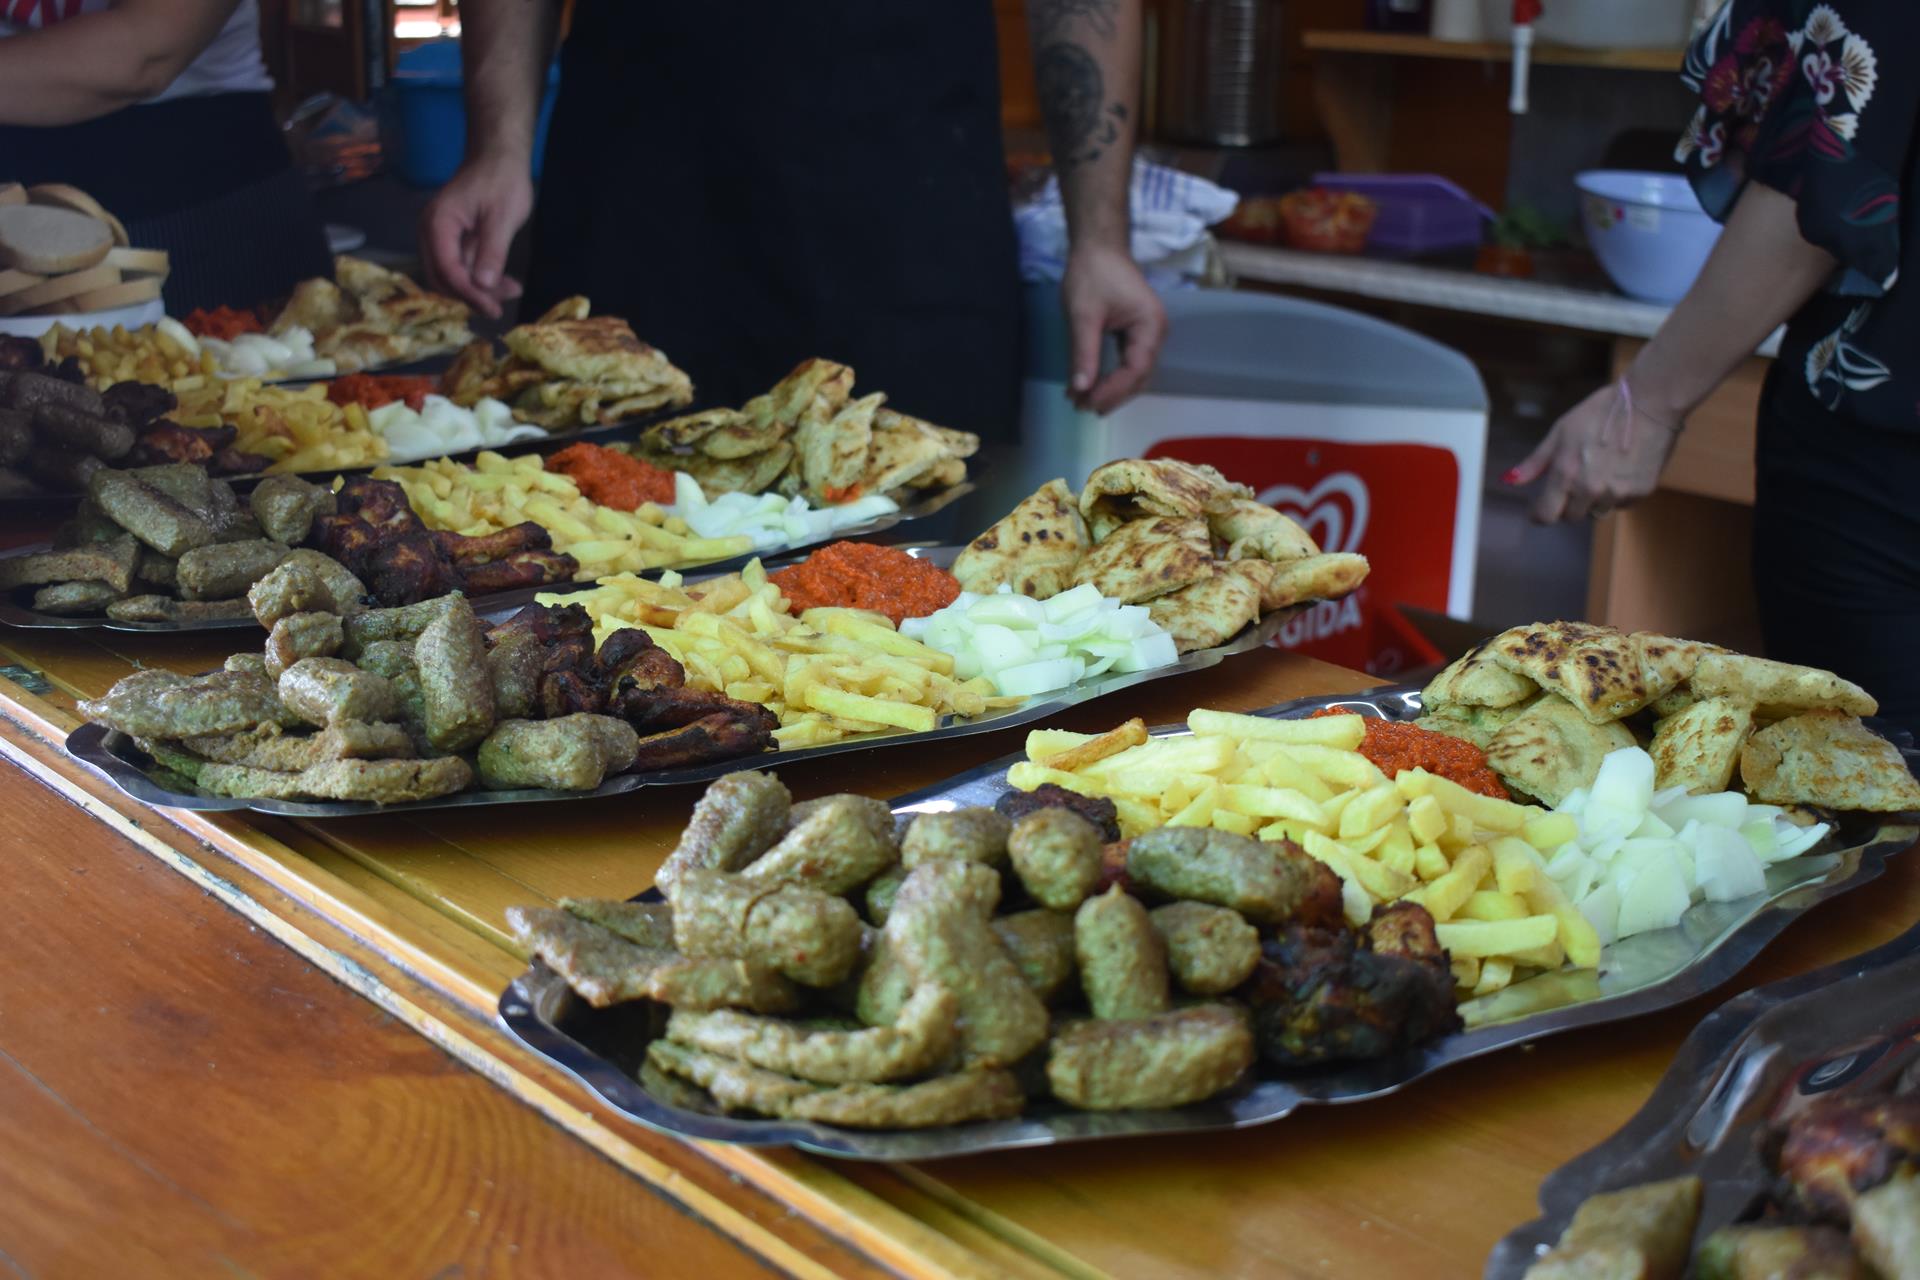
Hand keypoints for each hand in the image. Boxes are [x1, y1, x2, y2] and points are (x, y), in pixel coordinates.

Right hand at [418, 152, 533, 317]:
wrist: (498, 157)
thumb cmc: (501, 179)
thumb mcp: (502, 216)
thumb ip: (492, 250)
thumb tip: (482, 284)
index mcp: (438, 224)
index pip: (447, 270)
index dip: (468, 294)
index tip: (492, 309)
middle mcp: (431, 232)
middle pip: (443, 278)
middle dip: (471, 296)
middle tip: (500, 306)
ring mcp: (440, 237)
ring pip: (453, 276)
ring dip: (479, 289)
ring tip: (512, 291)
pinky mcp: (452, 241)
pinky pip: (461, 267)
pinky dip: (481, 278)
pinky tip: (506, 283)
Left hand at [1061, 243, 1165, 414]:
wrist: (1098, 246)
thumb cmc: (1092, 273)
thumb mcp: (1083, 315)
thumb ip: (1083, 354)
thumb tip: (1080, 388)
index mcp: (1150, 325)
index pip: (1136, 370)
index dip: (1113, 391)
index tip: (1088, 403)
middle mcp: (1155, 332)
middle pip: (1139, 376)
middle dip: (1112, 395)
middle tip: (1083, 408)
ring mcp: (1148, 332)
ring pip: (1134, 372)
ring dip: (1111, 388)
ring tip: (1084, 401)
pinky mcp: (1136, 331)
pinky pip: (1128, 361)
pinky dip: (1110, 375)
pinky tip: (1090, 384)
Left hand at [1504, 380, 1683, 522]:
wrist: (1649, 402)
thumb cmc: (1600, 412)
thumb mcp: (1560, 432)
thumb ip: (1535, 463)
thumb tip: (1510, 481)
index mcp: (1566, 475)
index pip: (1546, 516)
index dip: (1540, 514)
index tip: (1539, 508)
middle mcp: (1591, 489)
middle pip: (1571, 517)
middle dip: (1567, 504)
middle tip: (1574, 479)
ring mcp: (1618, 493)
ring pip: (1597, 511)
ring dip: (1593, 500)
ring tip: (1600, 469)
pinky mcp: (1641, 492)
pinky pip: (1621, 504)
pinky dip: (1617, 494)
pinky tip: (1620, 469)